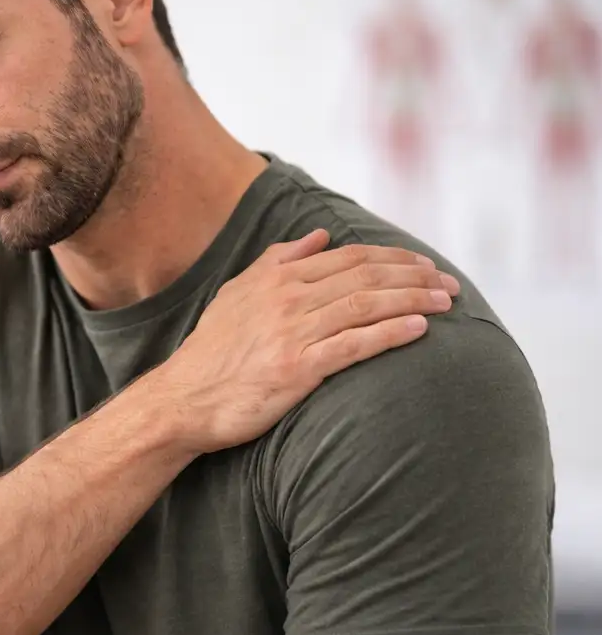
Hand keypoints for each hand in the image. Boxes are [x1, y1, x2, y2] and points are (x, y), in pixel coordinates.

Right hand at [153, 229, 460, 453]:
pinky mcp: (296, 369)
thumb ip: (279, 260)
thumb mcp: (237, 292)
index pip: (348, 258)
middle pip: (365, 277)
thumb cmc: (212, 351)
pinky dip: (389, 334)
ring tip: (445, 303)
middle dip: (414, 277)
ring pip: (365, 306)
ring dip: (412, 301)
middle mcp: (287, 299)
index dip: (393, 258)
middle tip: (449, 285)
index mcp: (276, 278)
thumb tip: (320, 236)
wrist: (184, 399)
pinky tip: (418, 330)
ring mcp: (292, 333)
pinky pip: (353, 345)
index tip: (424, 265)